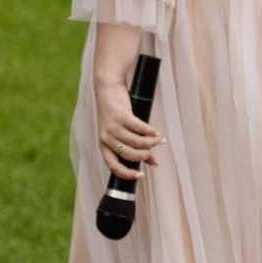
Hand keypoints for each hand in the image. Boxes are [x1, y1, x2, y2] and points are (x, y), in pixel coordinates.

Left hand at [92, 35, 161, 182]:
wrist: (107, 88)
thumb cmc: (115, 112)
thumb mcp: (121, 132)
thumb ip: (135, 148)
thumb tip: (152, 162)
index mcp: (103, 144)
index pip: (114, 166)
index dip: (127, 174)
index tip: (141, 175)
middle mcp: (106, 138)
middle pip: (130, 155)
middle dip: (145, 155)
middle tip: (153, 150)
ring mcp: (113, 127)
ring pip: (137, 143)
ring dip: (151, 143)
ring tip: (158, 139)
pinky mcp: (121, 116)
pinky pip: (140, 129)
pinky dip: (150, 131)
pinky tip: (155, 131)